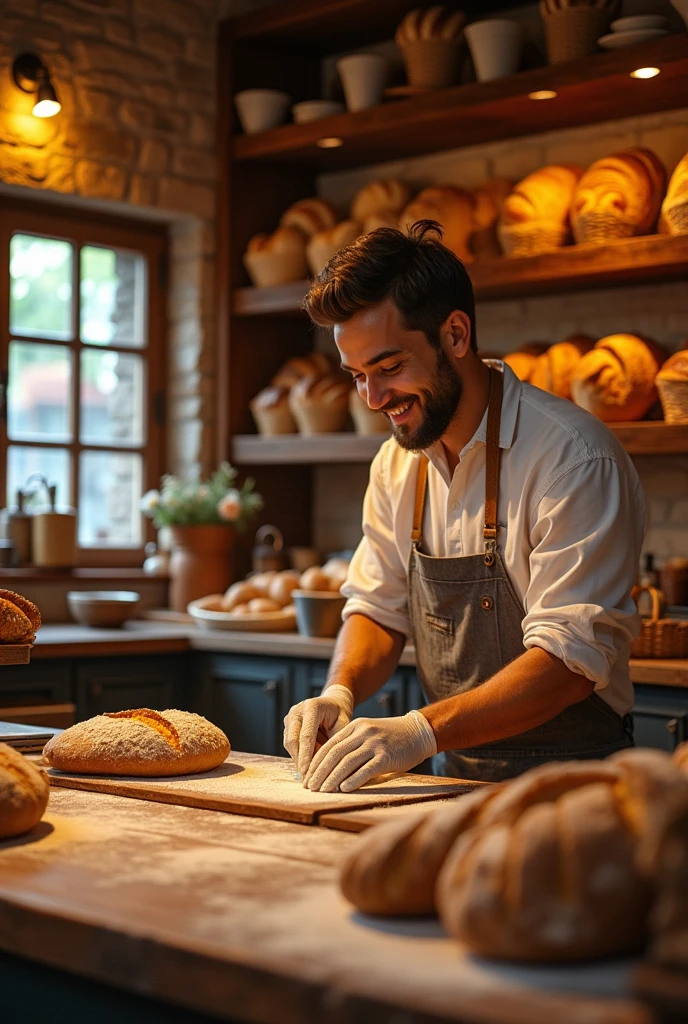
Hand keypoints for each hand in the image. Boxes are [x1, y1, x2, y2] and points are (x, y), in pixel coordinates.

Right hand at [283, 684, 353, 776]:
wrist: (333, 702)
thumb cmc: (341, 713)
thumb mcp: (344, 724)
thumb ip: (335, 741)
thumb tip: (332, 765)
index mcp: (311, 707)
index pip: (306, 735)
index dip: (306, 755)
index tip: (306, 772)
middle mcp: (297, 711)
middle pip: (292, 740)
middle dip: (299, 761)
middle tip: (306, 779)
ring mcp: (290, 718)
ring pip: (289, 744)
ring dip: (298, 761)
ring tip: (308, 777)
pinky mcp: (288, 726)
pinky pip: (291, 745)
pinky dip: (299, 757)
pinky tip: (307, 769)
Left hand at [303, 711, 437, 792]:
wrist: (418, 733)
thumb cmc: (390, 738)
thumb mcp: (368, 734)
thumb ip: (351, 745)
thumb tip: (330, 767)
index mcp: (355, 726)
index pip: (329, 745)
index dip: (316, 762)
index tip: (306, 776)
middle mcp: (363, 733)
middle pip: (334, 754)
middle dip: (320, 772)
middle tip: (310, 787)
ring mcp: (375, 744)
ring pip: (347, 762)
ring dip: (332, 778)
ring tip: (322, 791)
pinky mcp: (386, 756)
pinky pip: (366, 769)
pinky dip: (353, 780)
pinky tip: (344, 789)